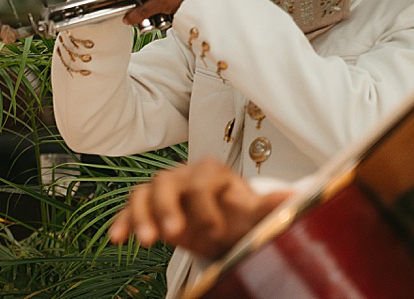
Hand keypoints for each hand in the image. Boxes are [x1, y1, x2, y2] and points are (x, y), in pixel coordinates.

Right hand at [109, 158, 290, 258]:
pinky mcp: (148, 205)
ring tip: (146, 242)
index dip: (206, 209)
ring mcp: (162, 189)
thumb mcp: (255, 214)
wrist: (224, 226)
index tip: (216, 232)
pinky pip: (130, 208)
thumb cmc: (239, 217)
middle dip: (166, 208)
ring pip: (143, 193)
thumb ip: (269, 206)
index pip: (200, 183)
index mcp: (211, 171)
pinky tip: (118, 239)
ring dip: (141, 217)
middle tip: (173, 233)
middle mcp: (182, 174)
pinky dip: (123, 222)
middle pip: (165, 182)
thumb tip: (294, 197)